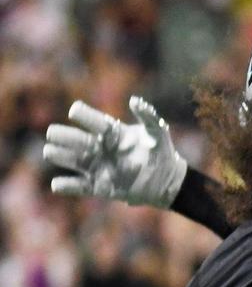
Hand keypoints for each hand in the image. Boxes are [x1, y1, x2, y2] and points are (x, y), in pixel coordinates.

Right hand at [44, 96, 187, 207]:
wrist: (166, 180)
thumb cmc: (161, 152)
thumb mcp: (158, 132)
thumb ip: (148, 116)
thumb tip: (135, 100)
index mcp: (112, 133)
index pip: (95, 122)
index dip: (85, 116)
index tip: (75, 111)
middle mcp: (100, 148)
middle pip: (77, 140)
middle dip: (65, 136)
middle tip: (53, 133)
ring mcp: (98, 167)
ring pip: (73, 160)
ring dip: (60, 155)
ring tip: (50, 151)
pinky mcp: (99, 186)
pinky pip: (79, 186)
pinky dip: (66, 186)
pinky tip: (56, 184)